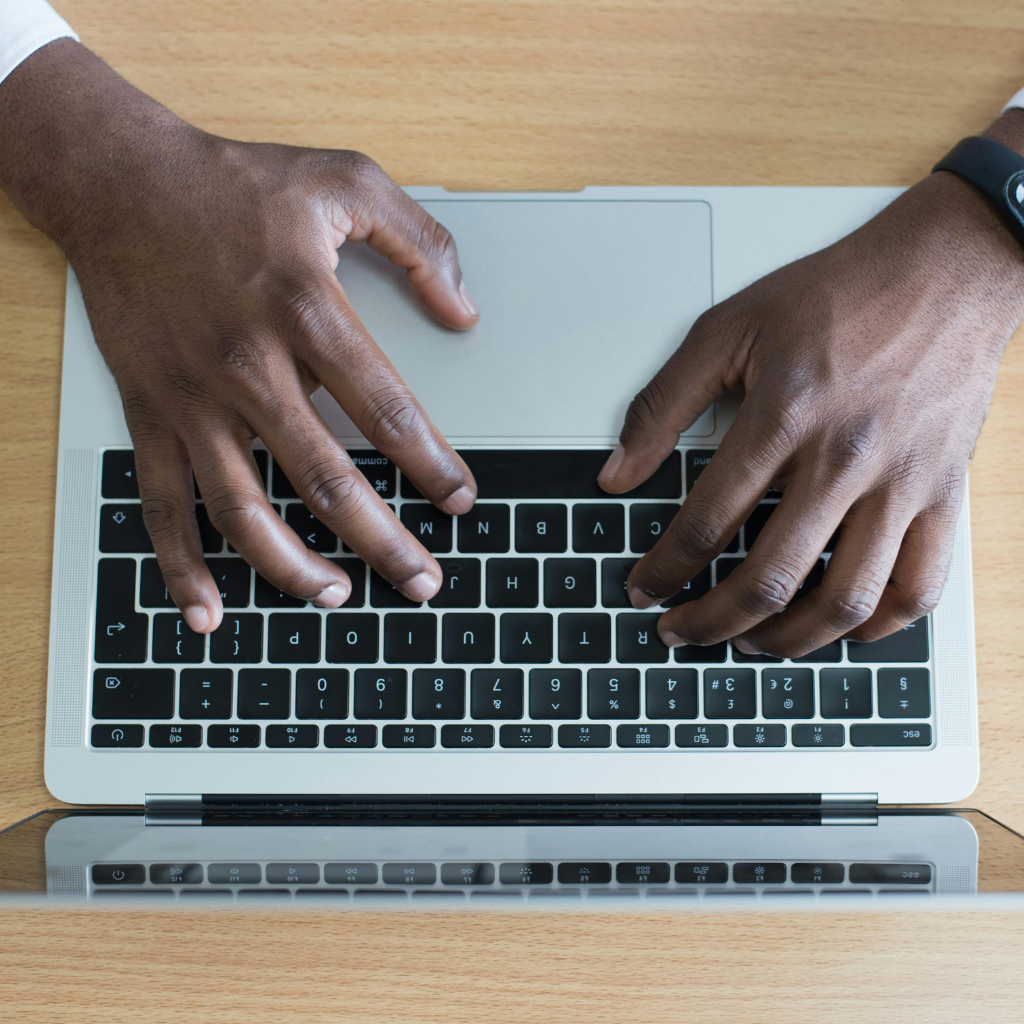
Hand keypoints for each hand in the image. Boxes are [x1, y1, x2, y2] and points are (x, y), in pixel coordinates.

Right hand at [0, 41, 479, 632]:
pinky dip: (181, 564)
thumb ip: (418, 242)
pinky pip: (163, 503)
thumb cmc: (235, 183)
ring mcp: (194, 398)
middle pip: (326, 479)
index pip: (387, 411)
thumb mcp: (344, 179)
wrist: (120, 182)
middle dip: (383, 541)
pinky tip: (209, 609)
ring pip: (245, 509)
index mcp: (306, 309)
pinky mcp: (151, 414)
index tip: (460, 499)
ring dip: (293, 568)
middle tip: (423, 582)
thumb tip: (464, 310)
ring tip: (339, 597)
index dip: (432, 465)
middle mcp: (249, 365)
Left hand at [599, 131, 1023, 656]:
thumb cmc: (837, 296)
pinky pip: (919, 587)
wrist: (946, 270)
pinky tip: (838, 627)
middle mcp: (846, 457)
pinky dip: (876, 626)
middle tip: (679, 631)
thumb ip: (663, 405)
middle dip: (710, 621)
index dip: (663, 569)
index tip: (642, 588)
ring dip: (786, 640)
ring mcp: (902, 482)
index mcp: (784, 415)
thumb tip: (617, 473)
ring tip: (748, 642)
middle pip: (770, 577)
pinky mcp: (942, 493)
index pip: (706, 522)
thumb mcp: (727, 329)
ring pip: (844, 599)